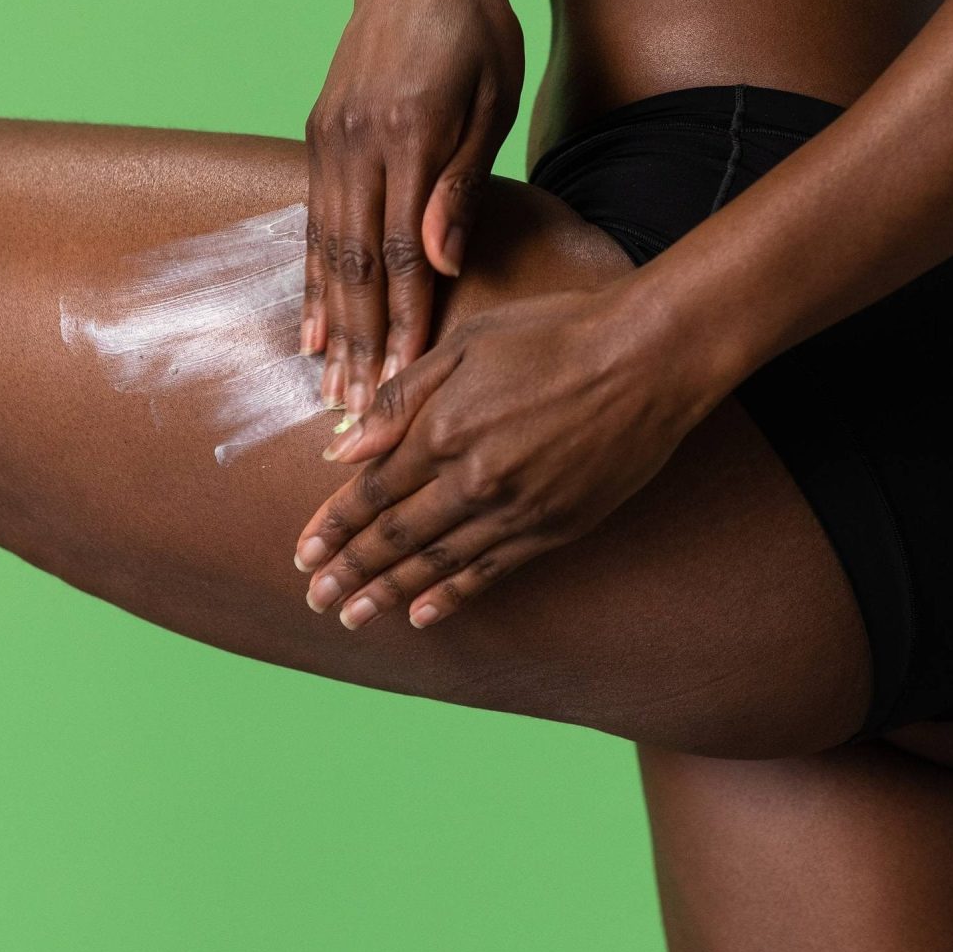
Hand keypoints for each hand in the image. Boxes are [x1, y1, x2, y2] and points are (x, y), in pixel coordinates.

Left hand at [292, 281, 728, 630]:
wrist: (649, 357)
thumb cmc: (556, 334)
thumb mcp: (466, 343)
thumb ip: (402, 398)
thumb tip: (344, 448)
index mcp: (445, 429)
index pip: (372, 490)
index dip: (333, 526)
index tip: (303, 553)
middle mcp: (474, 478)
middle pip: (395, 536)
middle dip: (349, 571)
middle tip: (315, 600)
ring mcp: (516, 508)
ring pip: (437, 562)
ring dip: (389, 593)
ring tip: (353, 618)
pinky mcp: (555, 527)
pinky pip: (492, 571)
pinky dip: (453, 596)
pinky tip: (423, 615)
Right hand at [304, 0, 523, 420]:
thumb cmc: (476, 26)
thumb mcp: (491, 97)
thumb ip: (461, 182)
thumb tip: (441, 261)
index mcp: (409, 136)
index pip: (406, 251)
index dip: (408, 321)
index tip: (408, 381)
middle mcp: (357, 144)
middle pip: (357, 264)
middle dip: (361, 345)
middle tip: (361, 414)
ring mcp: (330, 142)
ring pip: (327, 251)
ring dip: (332, 325)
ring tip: (332, 388)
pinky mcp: (319, 138)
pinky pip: (312, 224)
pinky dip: (311, 281)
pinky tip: (311, 328)